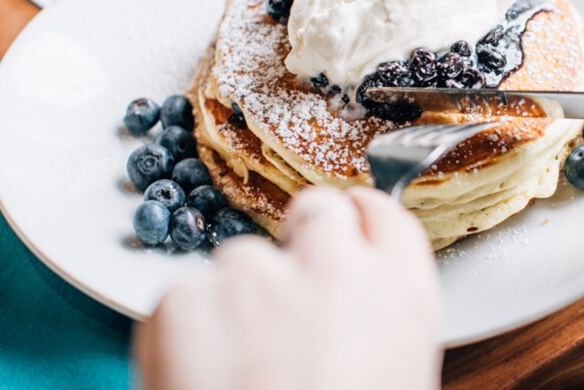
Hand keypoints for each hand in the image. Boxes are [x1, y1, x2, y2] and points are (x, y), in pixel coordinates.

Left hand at [134, 187, 441, 389]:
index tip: (346, 232)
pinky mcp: (183, 298)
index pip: (383, 214)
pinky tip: (196, 379)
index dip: (359, 223)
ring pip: (241, 259)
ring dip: (237, 299)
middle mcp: (333, 266)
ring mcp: (255, 275)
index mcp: (400, 295)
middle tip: (282, 301)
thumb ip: (380, 325)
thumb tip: (354, 312)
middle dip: (301, 244)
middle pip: (317, 211)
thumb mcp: (398, 381)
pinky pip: (184, 295)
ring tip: (233, 371)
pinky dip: (184, 330)